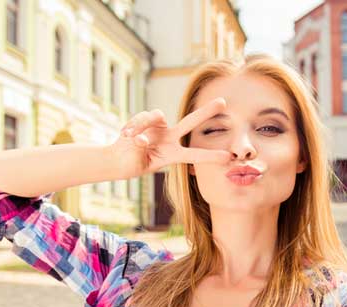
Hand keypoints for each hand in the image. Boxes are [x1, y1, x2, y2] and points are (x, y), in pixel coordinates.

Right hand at [110, 98, 231, 179]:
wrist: (117, 159)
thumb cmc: (130, 165)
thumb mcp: (138, 162)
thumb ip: (140, 149)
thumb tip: (142, 137)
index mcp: (172, 155)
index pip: (194, 155)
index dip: (211, 156)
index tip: (228, 157)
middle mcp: (170, 138)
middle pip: (190, 121)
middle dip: (206, 111)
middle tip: (223, 102)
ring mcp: (159, 128)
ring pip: (156, 115)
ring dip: (142, 125)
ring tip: (131, 138)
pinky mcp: (147, 120)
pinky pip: (143, 117)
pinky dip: (134, 125)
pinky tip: (126, 134)